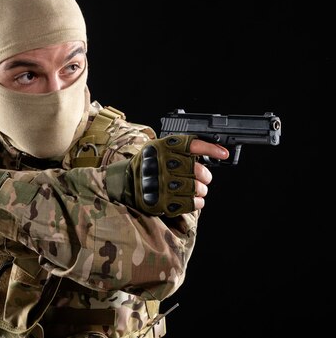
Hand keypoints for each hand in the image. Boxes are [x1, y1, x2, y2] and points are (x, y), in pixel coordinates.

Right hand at [106, 134, 229, 216]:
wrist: (126, 184)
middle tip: (204, 178)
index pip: (192, 144)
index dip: (211, 149)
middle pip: (197, 170)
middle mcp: (162, 164)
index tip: (223, 154)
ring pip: (196, 188)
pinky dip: (197, 202)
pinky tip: (194, 199)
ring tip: (198, 189)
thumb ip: (180, 148)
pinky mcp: (163, 201)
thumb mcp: (159, 148)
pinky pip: (191, 203)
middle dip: (205, 175)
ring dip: (201, 190)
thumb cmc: (149, 165)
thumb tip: (213, 151)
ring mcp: (162, 184)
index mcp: (162, 147)